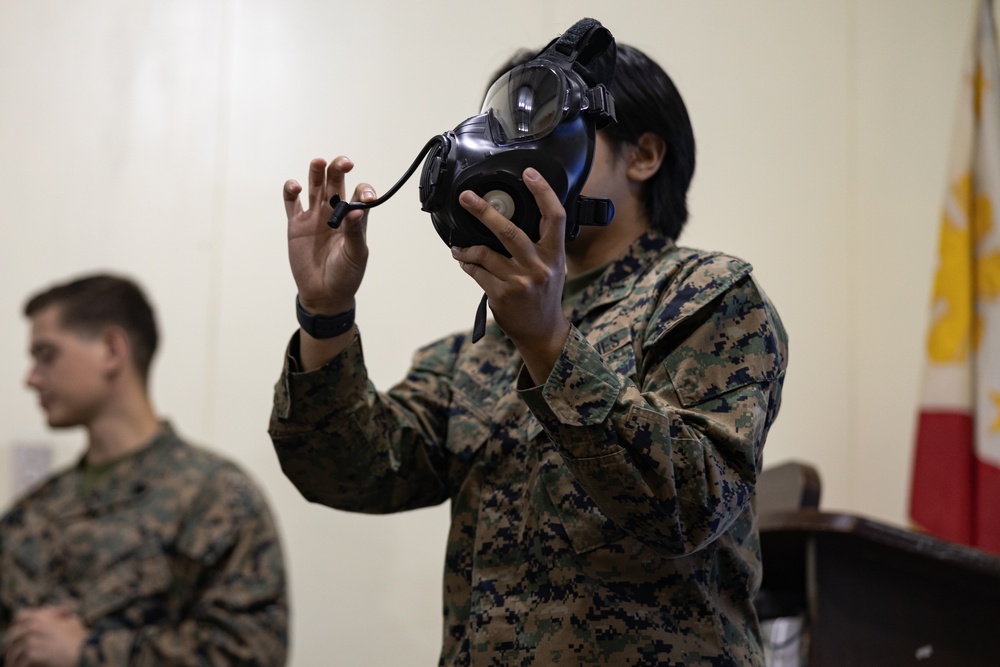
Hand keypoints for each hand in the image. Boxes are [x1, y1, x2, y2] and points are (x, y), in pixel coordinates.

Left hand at [5, 606, 85, 666]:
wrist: (87, 653)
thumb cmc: (81, 639)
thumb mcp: (71, 622)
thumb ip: (58, 616)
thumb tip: (53, 612)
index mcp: (41, 616)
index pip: (20, 617)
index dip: (19, 625)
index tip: (21, 635)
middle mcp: (33, 626)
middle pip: (13, 637)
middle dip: (13, 646)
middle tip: (15, 655)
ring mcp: (31, 641)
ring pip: (14, 652)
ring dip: (15, 659)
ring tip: (18, 665)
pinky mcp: (32, 655)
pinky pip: (21, 663)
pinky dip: (22, 666)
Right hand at [283, 156, 375, 314]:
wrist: (324, 294)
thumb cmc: (345, 275)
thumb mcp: (355, 254)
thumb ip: (355, 232)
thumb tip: (357, 210)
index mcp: (353, 218)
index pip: (359, 195)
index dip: (363, 191)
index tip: (366, 198)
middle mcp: (334, 212)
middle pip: (336, 182)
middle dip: (339, 169)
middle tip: (344, 163)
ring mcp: (314, 216)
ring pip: (315, 186)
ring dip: (316, 172)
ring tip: (318, 161)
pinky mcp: (296, 224)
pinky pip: (292, 202)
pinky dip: (291, 190)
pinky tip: (295, 186)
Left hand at [451, 167, 570, 383]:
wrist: (542, 332)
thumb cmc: (545, 294)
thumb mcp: (553, 266)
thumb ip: (540, 244)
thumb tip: (511, 215)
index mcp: (555, 254)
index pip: (554, 216)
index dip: (543, 192)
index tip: (529, 173)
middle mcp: (539, 266)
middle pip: (510, 231)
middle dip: (484, 212)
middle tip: (466, 197)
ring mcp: (519, 282)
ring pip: (484, 253)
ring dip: (467, 248)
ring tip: (459, 246)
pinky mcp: (501, 295)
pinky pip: (477, 272)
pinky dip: (467, 264)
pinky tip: (464, 261)